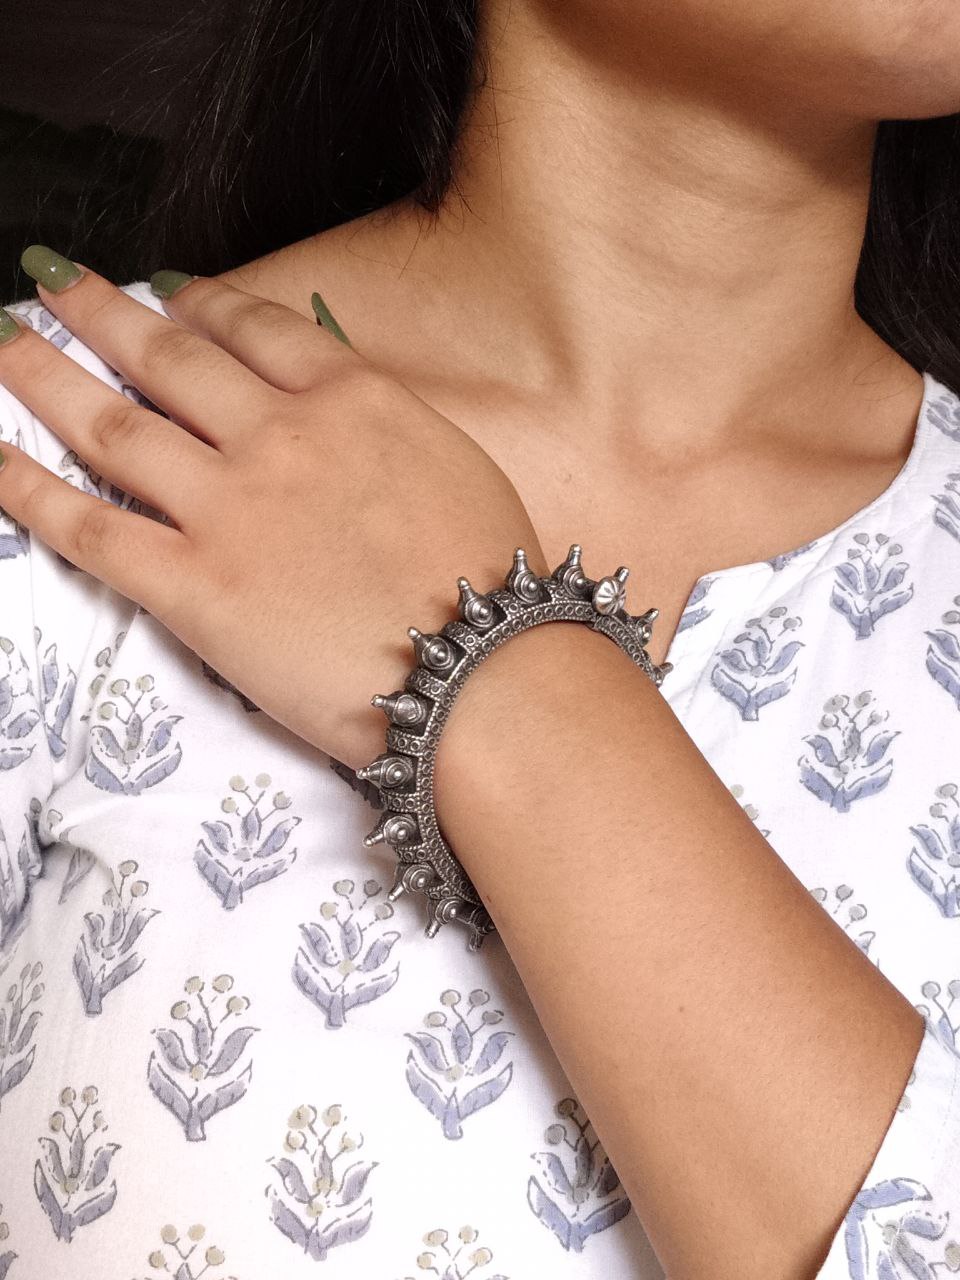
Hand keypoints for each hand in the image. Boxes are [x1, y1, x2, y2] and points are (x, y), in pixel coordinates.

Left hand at [0, 262, 545, 770]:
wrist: (486, 668)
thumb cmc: (492, 578)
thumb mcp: (456, 464)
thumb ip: (383, 427)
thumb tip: (341, 412)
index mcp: (352, 400)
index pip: (254, 329)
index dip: (197, 305)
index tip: (164, 294)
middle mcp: (280, 436)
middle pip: (168, 360)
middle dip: (102, 315)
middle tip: (54, 285)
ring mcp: (230, 508)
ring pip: (114, 427)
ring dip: (46, 377)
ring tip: (5, 345)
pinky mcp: (195, 586)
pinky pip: (91, 527)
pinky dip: (28, 488)